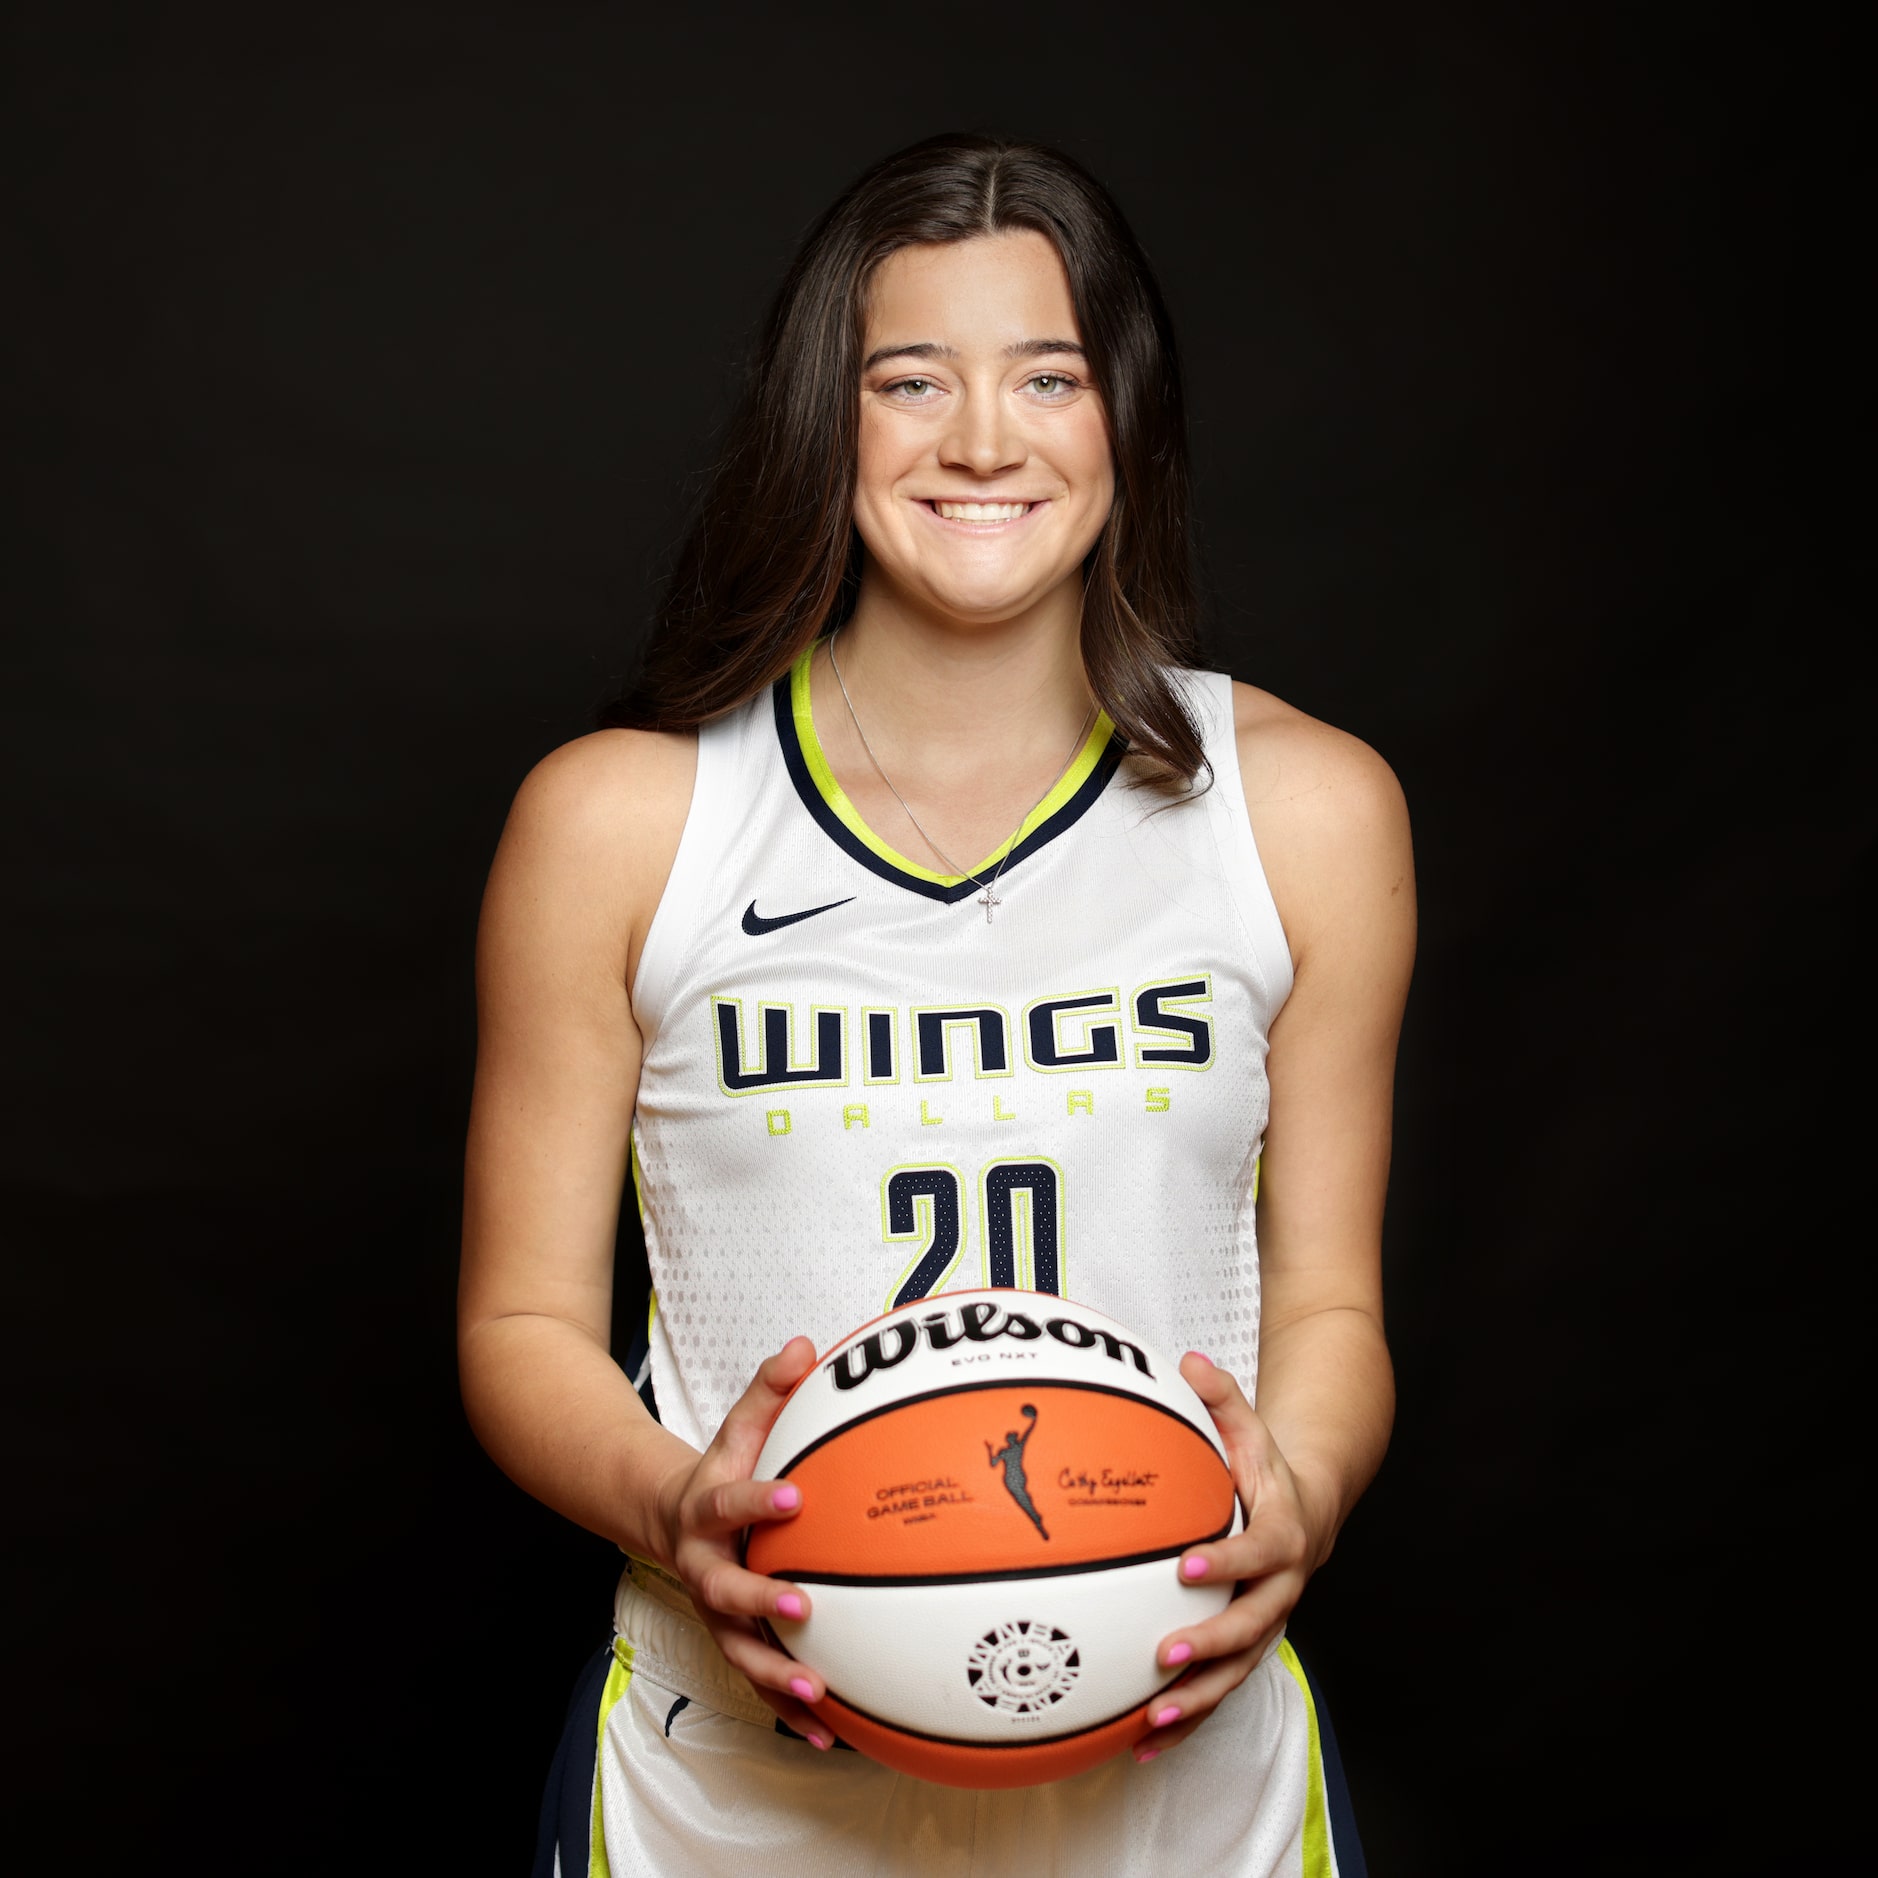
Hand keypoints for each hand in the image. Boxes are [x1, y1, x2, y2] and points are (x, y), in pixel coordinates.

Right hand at [653, 1336, 833, 1746]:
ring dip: (776, 1674)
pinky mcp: (734, 1642)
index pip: (729, 1501)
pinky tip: (829, 1734)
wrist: (670, 1519)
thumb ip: (772, 1389)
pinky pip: (761, 1682)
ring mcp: (716, 1612)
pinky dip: (790, 1710)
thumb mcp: (743, 1427)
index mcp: (707, 1508)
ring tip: (817, 1692)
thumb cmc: (725, 1469)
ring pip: (740, 1650)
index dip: (756, 1501)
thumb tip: (808, 1345)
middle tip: (801, 1606)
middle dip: (759, 1599)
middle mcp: (704, 1566)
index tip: (794, 1498)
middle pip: (723, 1589)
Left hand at [1135, 1353, 1321, 1761]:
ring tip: (1151, 1721)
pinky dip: (1185, 1721)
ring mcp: (1264, 1626)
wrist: (1308, 1513)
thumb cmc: (1265, 1470)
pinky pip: (1217, 1691)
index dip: (1226, 1562)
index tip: (1186, 1566)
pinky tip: (1139, 1744)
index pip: (1258, 1554)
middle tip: (1162, 1656)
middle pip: (1250, 1628)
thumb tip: (1189, 1360)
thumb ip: (1222, 1399)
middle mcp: (1279, 1590)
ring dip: (1196, 1701)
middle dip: (1208, 1646)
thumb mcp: (1250, 1429)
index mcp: (1281, 1537)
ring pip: (1236, 1674)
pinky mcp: (1244, 1651)